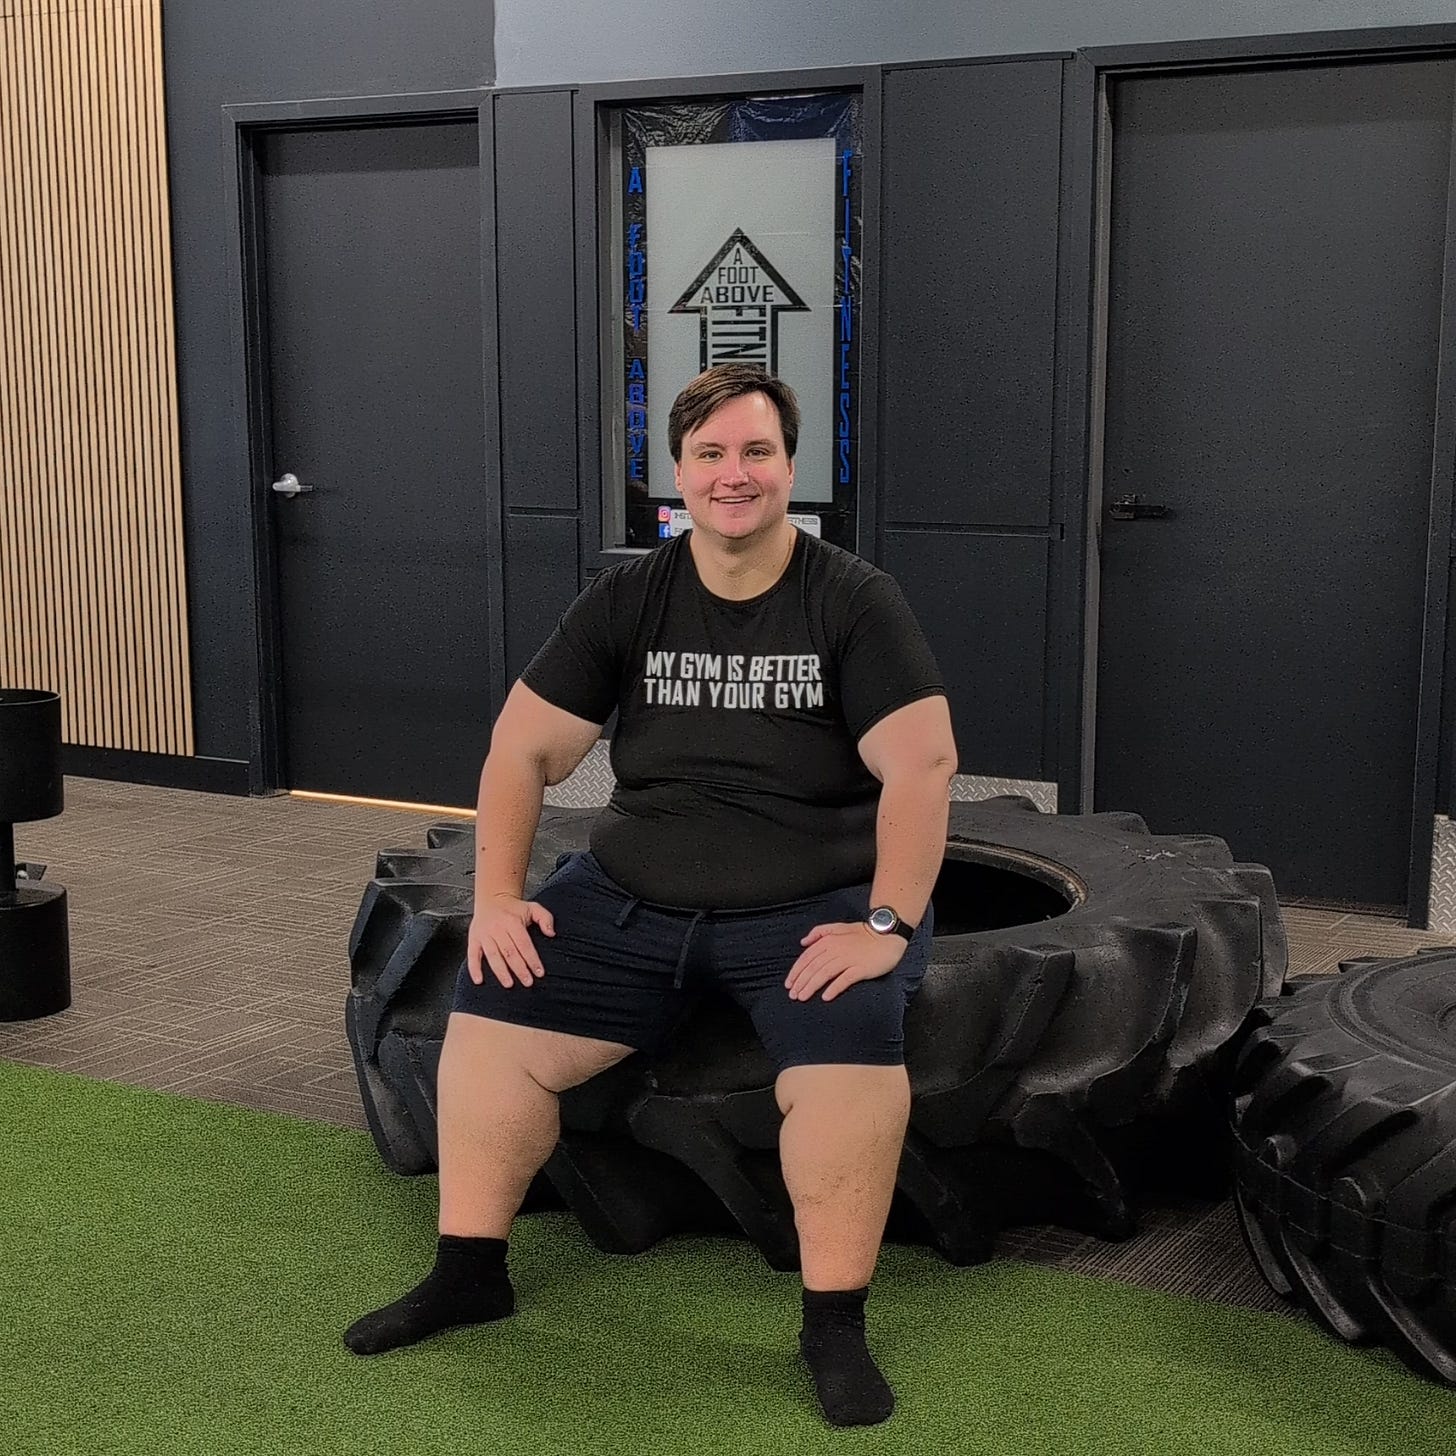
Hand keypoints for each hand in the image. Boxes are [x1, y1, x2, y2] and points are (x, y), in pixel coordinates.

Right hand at [468, 894, 555, 987]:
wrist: (492, 898)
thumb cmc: (514, 908)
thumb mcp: (533, 907)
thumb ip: (545, 919)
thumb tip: (551, 933)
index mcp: (512, 921)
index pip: (524, 944)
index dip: (532, 959)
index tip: (539, 972)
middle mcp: (497, 928)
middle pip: (509, 952)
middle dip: (519, 969)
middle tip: (527, 982)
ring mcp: (484, 934)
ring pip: (493, 956)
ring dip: (500, 971)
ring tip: (509, 984)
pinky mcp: (474, 939)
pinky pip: (472, 955)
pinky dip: (474, 968)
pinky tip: (479, 980)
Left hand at [784, 921, 905, 1002]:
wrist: (887, 935)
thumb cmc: (863, 933)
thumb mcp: (838, 926)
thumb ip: (819, 932)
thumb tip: (803, 942)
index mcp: (829, 940)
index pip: (807, 957)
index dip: (796, 971)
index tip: (789, 984)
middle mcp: (836, 949)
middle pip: (814, 967)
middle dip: (801, 982)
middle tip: (793, 995)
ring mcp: (849, 959)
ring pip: (825, 973)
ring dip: (812, 986)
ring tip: (803, 997)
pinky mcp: (861, 968)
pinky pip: (845, 979)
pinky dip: (834, 988)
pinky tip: (826, 997)